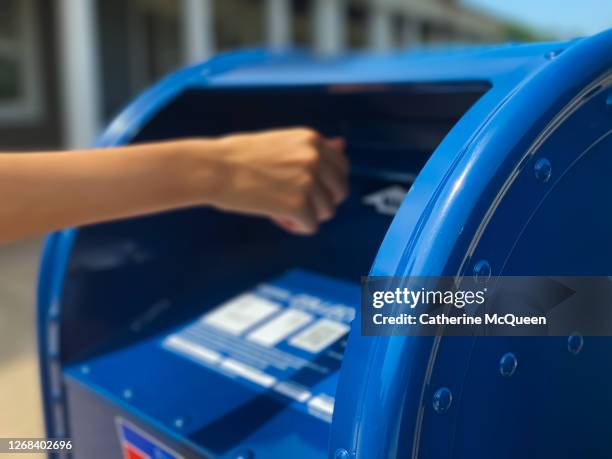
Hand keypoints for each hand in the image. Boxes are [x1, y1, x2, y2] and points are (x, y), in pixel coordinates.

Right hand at [201, 128, 348, 234]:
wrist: (212, 169)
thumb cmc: (238, 156)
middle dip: (321, 202)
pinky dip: (296, 227)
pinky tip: (276, 218)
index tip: (308, 190)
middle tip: (295, 204)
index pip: (342, 166)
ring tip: (279, 209)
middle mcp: (315, 157)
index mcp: (311, 139)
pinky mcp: (299, 204)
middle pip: (340, 191)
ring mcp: (308, 181)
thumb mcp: (281, 143)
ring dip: (306, 215)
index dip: (327, 183)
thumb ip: (312, 148)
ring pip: (327, 211)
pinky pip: (311, 226)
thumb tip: (342, 144)